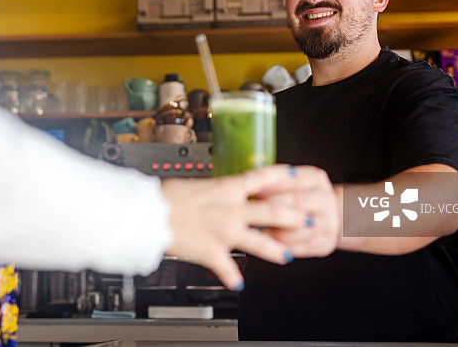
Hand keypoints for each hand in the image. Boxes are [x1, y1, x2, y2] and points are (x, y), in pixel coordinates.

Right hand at [160, 165, 304, 290]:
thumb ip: (208, 193)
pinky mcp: (212, 252)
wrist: (149, 213)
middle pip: (271, 211)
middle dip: (293, 217)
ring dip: (276, 250)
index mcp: (225, 189)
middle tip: (307, 220)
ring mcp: (224, 232)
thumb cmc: (164, 196)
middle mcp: (230, 210)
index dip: (281, 176)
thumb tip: (209, 193)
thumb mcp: (192, 185)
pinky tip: (238, 283)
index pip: (260, 178)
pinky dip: (233, 277)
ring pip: (260, 242)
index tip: (296, 175)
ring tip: (287, 257)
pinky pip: (228, 268)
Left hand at [255, 165, 340, 257]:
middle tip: (253, 213)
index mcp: (315, 178)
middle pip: (296, 202)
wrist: (327, 214)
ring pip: (300, 229)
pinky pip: (302, 248)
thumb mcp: (292, 182)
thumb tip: (248, 187)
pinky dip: (284, 248)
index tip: (252, 191)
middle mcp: (325, 198)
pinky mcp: (326, 243)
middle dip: (272, 209)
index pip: (292, 180)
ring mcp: (329, 222)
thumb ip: (275, 183)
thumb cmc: (300, 196)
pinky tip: (270, 246)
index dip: (270, 186)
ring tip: (258, 234)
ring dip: (277, 232)